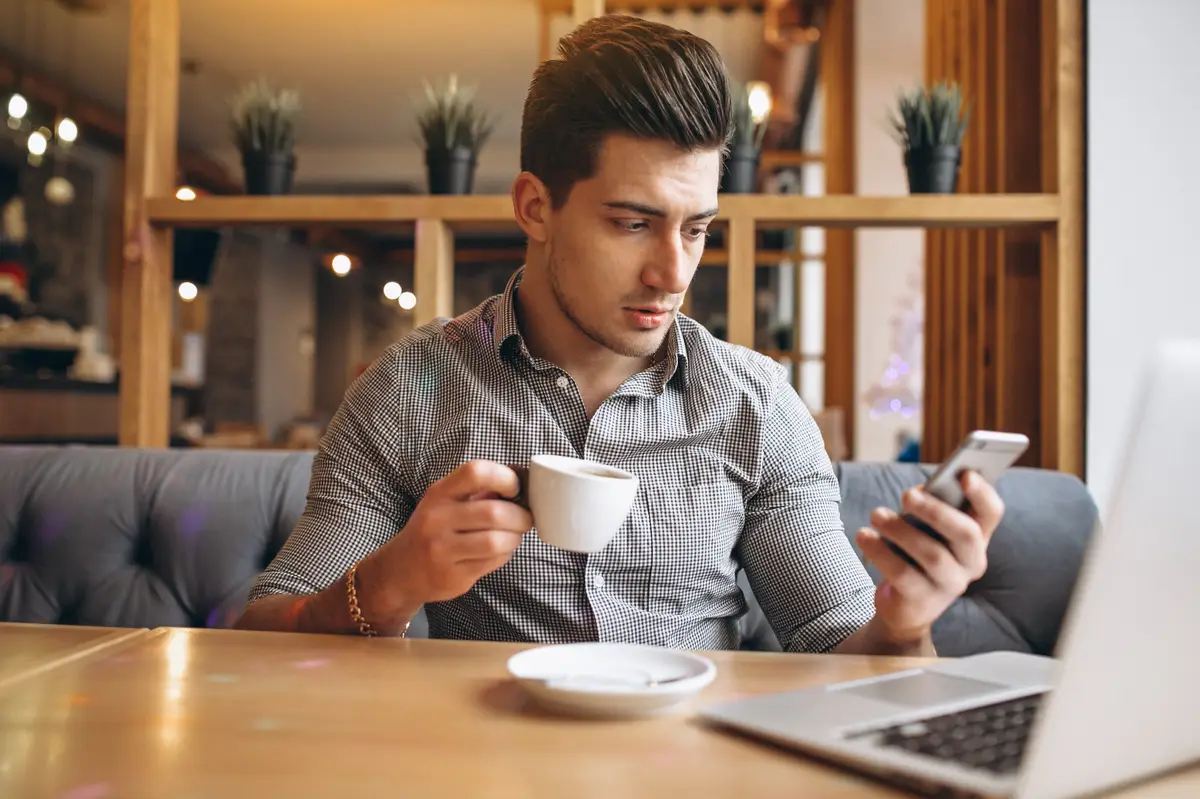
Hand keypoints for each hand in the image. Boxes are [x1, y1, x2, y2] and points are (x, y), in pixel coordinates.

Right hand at [377, 460, 532, 606]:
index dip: (505, 478)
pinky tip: (500, 551)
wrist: (401, 571)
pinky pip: (492, 562)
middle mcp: (436, 520)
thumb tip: (523, 478)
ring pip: (496, 541)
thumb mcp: (446, 501)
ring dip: (515, 538)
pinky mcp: (451, 576)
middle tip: (526, 518)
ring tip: (514, 535)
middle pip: (494, 512)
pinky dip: (505, 555)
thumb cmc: (433, 529)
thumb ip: (480, 489)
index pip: (475, 472)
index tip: (515, 489)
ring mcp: (441, 550)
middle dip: (521, 516)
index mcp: (438, 493)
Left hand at [854, 470, 1004, 645]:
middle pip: (966, 533)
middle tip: (906, 494)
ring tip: (876, 515)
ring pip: (932, 555)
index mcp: (977, 537)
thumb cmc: (916, 554)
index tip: (965, 475)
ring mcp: (951, 584)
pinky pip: (904, 575)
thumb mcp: (926, 530)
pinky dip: (880, 552)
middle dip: (935, 510)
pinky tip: (864, 536)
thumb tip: (918, 493)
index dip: (982, 493)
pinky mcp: (924, 600)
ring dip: (900, 530)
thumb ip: (929, 510)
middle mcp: (972, 562)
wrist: (904, 605)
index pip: (991, 512)